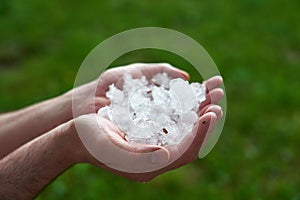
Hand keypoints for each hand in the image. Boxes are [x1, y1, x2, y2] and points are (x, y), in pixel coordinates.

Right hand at [72, 64, 223, 181]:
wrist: (76, 137)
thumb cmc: (89, 139)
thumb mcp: (111, 146)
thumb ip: (139, 155)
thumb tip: (166, 155)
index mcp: (149, 166)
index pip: (186, 151)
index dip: (201, 132)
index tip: (211, 111)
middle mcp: (157, 159)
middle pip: (191, 140)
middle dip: (206, 117)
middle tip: (218, 96)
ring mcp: (155, 147)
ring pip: (186, 130)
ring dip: (200, 109)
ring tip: (212, 91)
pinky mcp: (151, 136)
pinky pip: (175, 124)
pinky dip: (186, 109)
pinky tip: (193, 95)